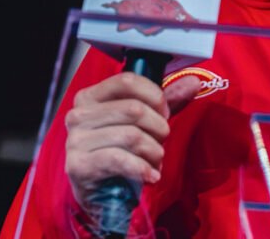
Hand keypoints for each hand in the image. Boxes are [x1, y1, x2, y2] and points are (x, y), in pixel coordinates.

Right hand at [64, 71, 199, 208]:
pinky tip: (150, 174)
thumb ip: (167, 100)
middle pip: (134, 109)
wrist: (97, 188)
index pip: (127, 81)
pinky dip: (142, 168)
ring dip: (154, 150)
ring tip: (156, 159)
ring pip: (131, 135)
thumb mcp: (144, 120)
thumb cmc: (120, 147)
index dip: (154, 95)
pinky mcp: (78, 164)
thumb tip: (193, 82)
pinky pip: (119, 159)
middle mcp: (78, 115)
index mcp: (91, 96)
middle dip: (158, 127)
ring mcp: (76, 140)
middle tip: (162, 139)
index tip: (164, 112)